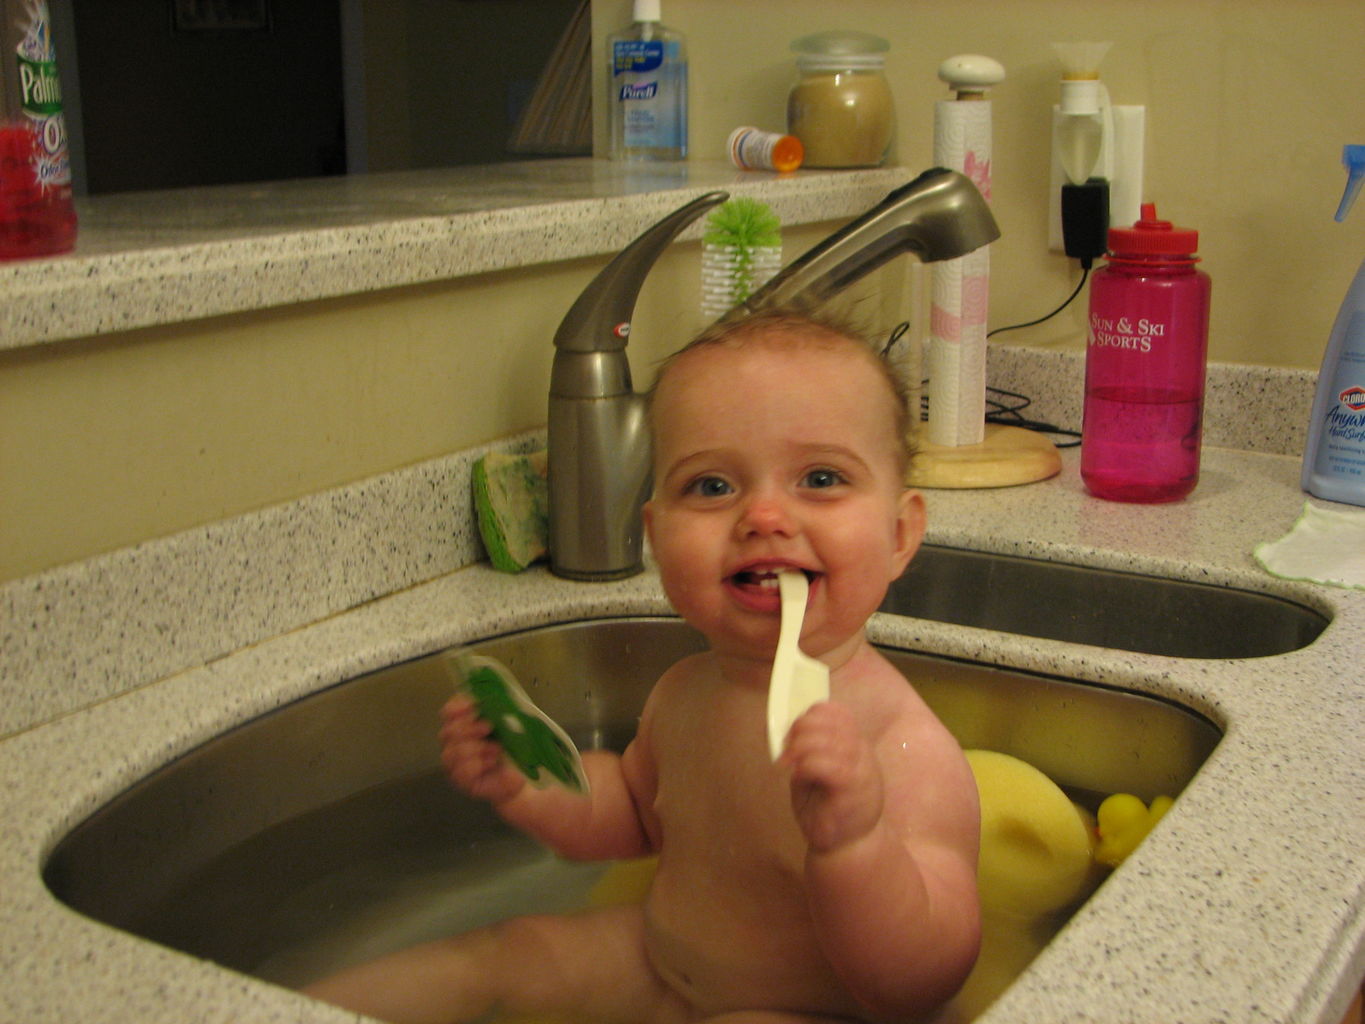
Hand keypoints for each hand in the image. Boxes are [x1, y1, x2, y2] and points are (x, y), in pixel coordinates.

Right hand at [439, 694, 526, 804]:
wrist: (520, 777)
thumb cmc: (512, 750)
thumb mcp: (508, 727)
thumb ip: (498, 711)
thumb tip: (495, 696)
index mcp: (462, 727)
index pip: (448, 713)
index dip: (456, 707)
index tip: (472, 704)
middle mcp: (453, 744)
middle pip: (447, 731)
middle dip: (468, 728)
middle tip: (488, 727)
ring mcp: (454, 765)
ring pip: (453, 752)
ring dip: (476, 748)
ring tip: (496, 749)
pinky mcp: (462, 782)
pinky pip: (463, 771)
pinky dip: (479, 764)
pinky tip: (491, 762)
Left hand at [780, 701, 884, 852]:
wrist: (848, 849)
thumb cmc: (829, 810)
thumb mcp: (819, 772)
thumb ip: (813, 749)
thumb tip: (790, 731)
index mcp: (856, 745)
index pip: (838, 712)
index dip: (811, 715)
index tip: (792, 734)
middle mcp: (863, 753)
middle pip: (830, 721)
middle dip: (799, 731)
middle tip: (786, 752)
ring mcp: (861, 771)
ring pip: (828, 740)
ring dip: (799, 748)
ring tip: (787, 765)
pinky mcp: (853, 790)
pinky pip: (827, 765)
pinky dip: (806, 766)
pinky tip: (797, 776)